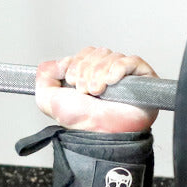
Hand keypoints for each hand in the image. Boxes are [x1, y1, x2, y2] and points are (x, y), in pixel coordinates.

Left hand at [35, 47, 158, 132]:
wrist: (100, 134)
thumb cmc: (81, 122)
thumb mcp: (48, 99)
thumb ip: (43, 76)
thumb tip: (55, 62)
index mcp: (89, 75)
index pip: (85, 53)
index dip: (75, 63)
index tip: (70, 80)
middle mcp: (107, 73)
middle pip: (97, 52)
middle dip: (85, 71)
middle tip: (84, 91)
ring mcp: (126, 75)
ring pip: (111, 56)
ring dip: (98, 74)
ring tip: (96, 92)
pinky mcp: (143, 77)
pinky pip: (131, 60)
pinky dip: (117, 68)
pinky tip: (111, 82)